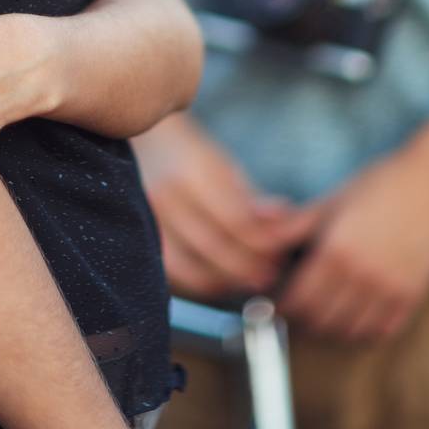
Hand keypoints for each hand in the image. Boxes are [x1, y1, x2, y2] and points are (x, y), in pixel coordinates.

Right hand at [132, 111, 305, 301]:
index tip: (283, 253)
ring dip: (229, 281)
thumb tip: (291, 225)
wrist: (142, 146)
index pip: (236, 221)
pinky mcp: (138, 240)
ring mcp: (146, 221)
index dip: (265, 243)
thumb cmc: (190, 155)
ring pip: (194, 270)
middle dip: (251, 267)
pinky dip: (202, 283)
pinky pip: (175, 275)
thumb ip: (254, 201)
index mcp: (192, 172)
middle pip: (216, 249)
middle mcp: (165, 197)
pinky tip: (222, 279)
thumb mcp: (224, 167)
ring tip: (251, 278)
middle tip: (273, 272)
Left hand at [270, 145, 428, 342]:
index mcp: (337, 251)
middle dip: (304, 320)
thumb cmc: (379, 186)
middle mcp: (363, 276)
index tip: (277, 304)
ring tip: (323, 314)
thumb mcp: (331, 202)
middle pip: (322, 320)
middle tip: (297, 311)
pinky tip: (355, 314)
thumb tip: (257, 231)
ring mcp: (389, 289)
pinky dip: (364, 329)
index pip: (300, 299)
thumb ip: (293, 224)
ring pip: (351, 331)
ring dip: (333, 328)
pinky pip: (381, 330)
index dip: (284, 307)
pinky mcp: (412, 296)